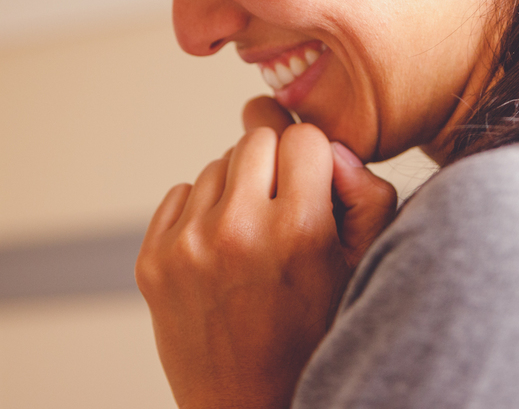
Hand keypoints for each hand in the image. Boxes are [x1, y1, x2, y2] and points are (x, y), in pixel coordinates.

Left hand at [136, 97, 397, 408]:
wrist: (251, 407)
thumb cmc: (316, 337)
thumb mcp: (365, 266)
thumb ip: (366, 193)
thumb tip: (331, 147)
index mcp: (299, 230)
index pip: (303, 136)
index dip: (312, 160)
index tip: (312, 186)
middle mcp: (238, 231)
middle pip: (255, 140)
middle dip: (274, 165)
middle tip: (283, 209)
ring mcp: (188, 246)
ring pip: (215, 165)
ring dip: (237, 189)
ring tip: (253, 240)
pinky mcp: (152, 261)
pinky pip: (180, 193)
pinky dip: (200, 212)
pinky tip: (222, 252)